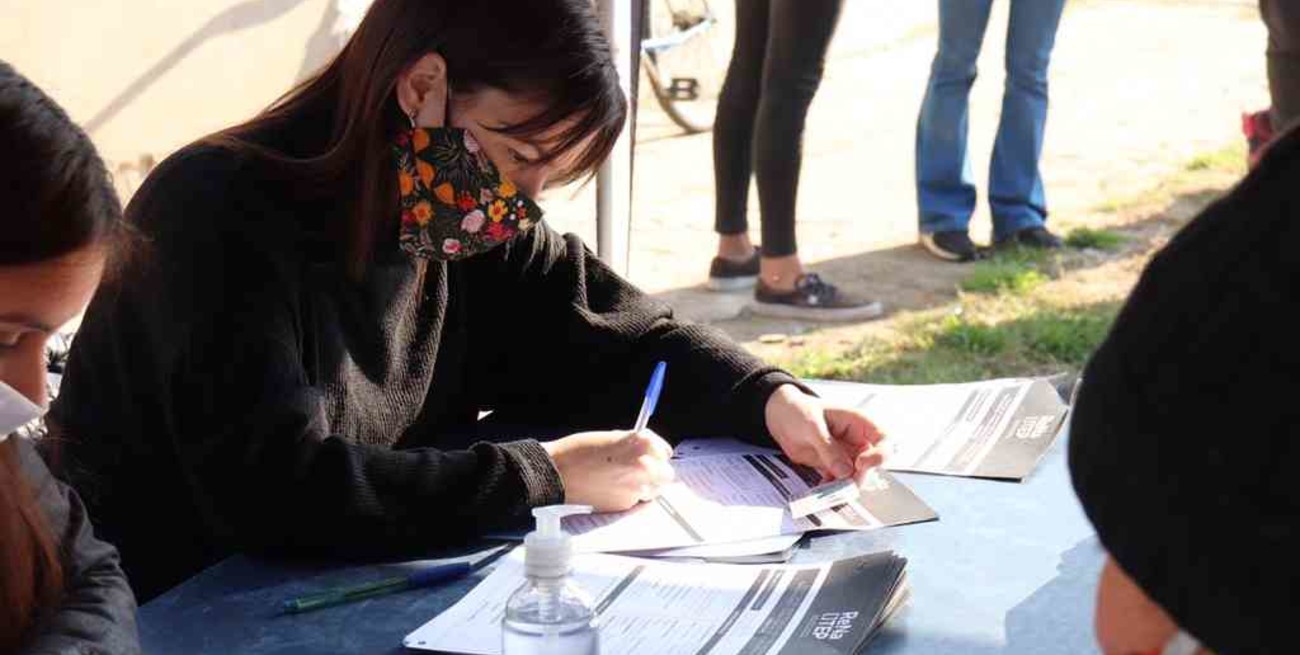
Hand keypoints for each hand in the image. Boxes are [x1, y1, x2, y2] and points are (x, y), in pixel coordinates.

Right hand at [541, 430, 675, 511]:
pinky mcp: (625, 505)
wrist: (556, 474)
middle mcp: (645, 466)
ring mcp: (637, 488)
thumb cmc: (578, 450)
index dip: (656, 453)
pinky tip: (610, 488)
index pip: (665, 451)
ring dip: (645, 485)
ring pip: (653, 490)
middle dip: (656, 472)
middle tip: (639, 470)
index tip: (650, 454)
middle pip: (666, 474)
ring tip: (623, 480)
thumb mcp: (610, 437)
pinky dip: (628, 496)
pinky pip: (636, 501)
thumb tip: (647, 451)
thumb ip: (633, 444)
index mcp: (642, 444)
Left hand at [765, 384, 885, 483]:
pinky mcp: (833, 466)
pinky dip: (832, 487)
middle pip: (871, 464)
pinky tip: (821, 487)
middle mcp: (856, 440)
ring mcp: (846, 454)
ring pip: (855, 476)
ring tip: (828, 488)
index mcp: (858, 422)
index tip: (862, 464)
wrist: (781, 417)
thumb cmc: (799, 411)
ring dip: (844, 485)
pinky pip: (839, 481)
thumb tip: (845, 470)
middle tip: (841, 484)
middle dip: (858, 476)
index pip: (884, 439)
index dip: (879, 454)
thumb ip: (828, 448)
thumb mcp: (812, 426)